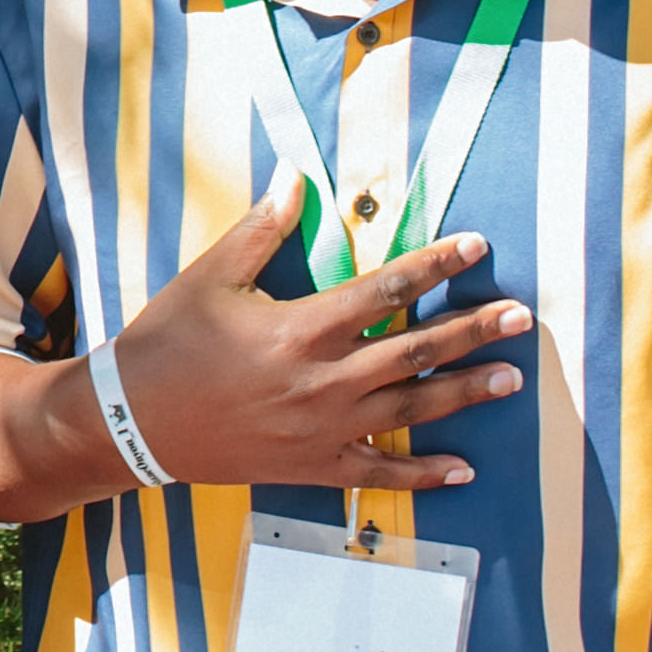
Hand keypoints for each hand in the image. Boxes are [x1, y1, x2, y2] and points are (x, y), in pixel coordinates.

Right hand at [111, 200, 531, 494]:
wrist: (131, 423)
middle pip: (416, 351)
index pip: (385, 289)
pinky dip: (424, 473)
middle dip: (473, 330)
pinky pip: (380, 473)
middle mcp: (323, 380)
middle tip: (520, 316)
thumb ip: (261, 229)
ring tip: (511, 378)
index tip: (475, 247)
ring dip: (466, 393)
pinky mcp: (312, 466)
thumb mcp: (210, 278)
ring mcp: (322, 428)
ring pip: (412, 409)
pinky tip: (463, 468)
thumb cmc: (168, 343)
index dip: (435, 265)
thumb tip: (294, 177)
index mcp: (300, 327)